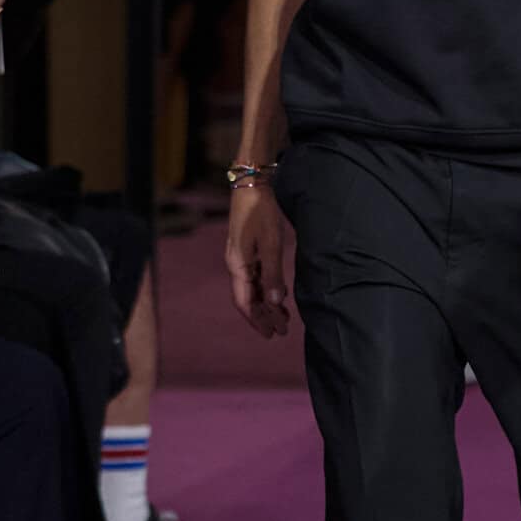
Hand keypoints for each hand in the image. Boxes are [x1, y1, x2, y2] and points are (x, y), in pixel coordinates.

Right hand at [226, 186, 290, 337]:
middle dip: (264, 316)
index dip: (257, 319)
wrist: (251, 186)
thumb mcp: (271, 244)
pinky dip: (268, 289)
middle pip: (248, 298)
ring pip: (253, 289)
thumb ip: (273, 274)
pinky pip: (257, 277)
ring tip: (284, 318)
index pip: (244, 302)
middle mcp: (236, 265)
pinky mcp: (248, 250)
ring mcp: (241, 258)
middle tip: (281, 331)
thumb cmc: (260, 212)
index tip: (271, 334)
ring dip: (267, 304)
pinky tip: (280, 294)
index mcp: (237, 266)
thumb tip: (275, 302)